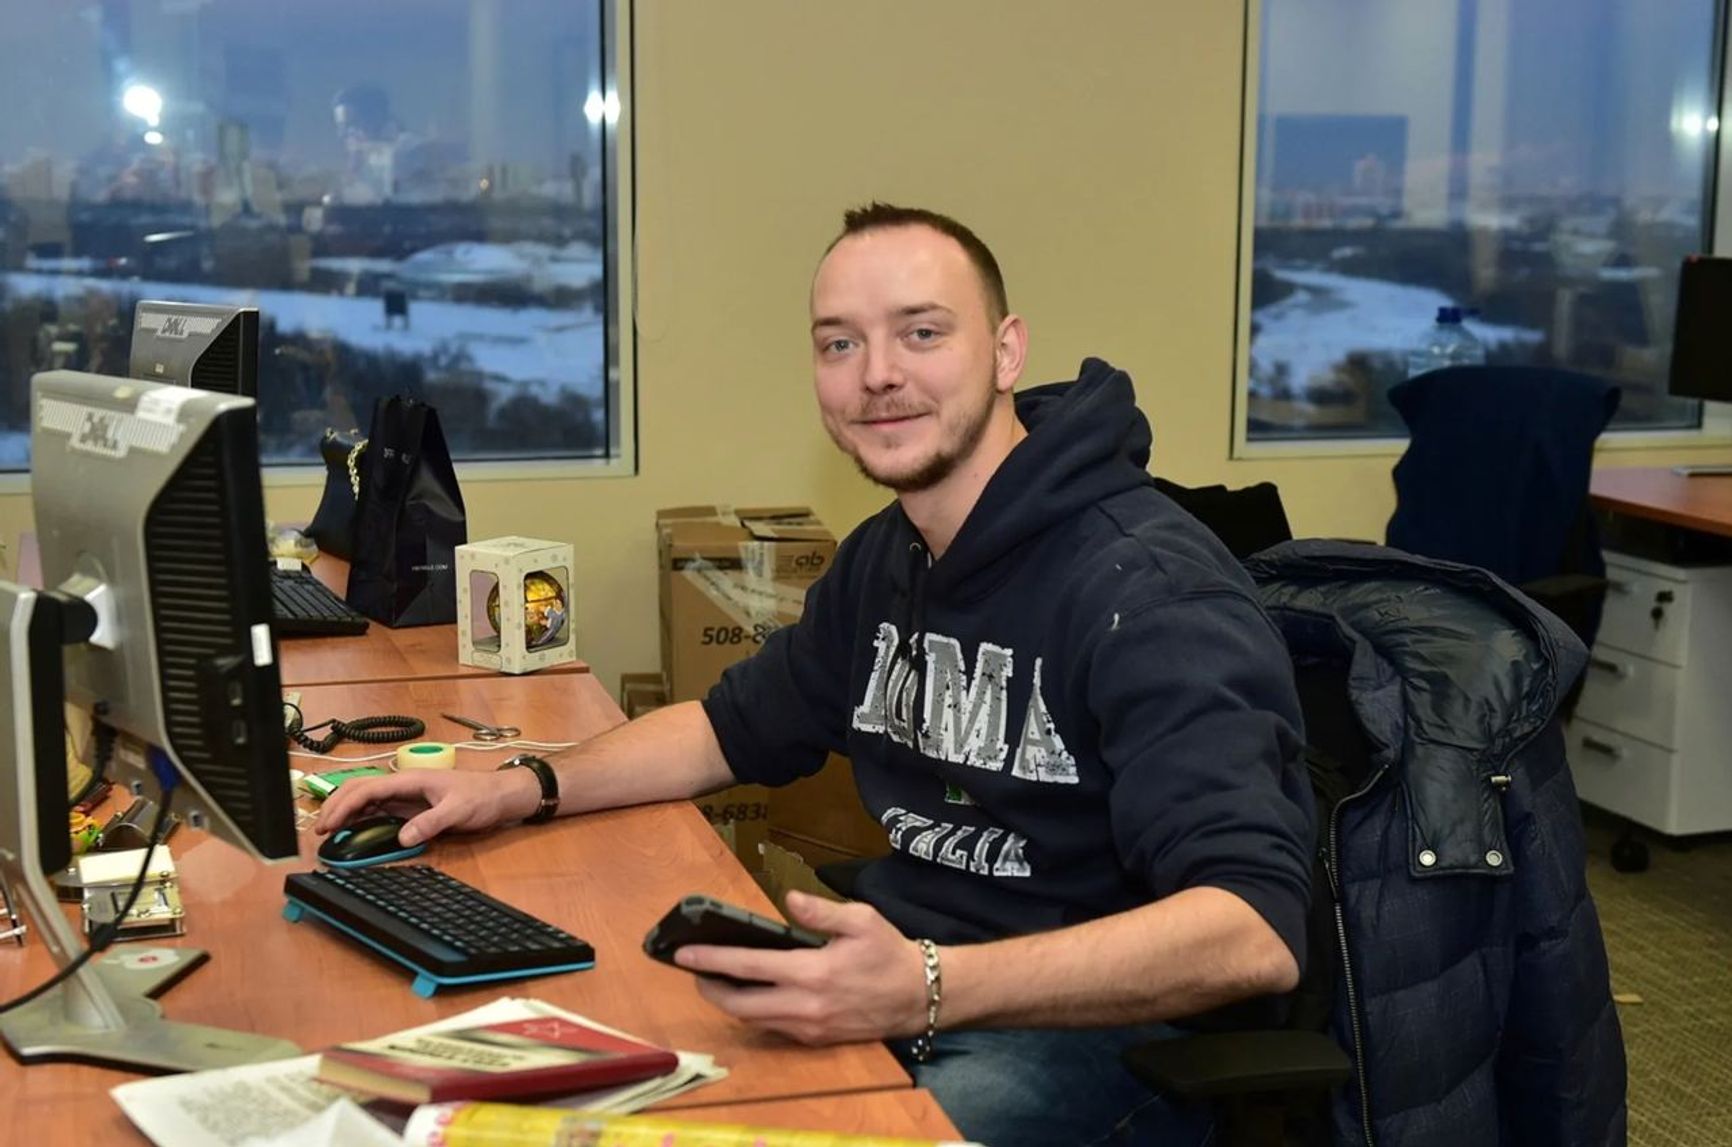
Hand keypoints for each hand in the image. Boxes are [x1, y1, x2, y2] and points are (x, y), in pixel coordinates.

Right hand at [311, 767, 540, 846]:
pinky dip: (361, 817)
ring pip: (367, 798)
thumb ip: (431, 823)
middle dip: (336, 806)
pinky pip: (380, 809)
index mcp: (410, 778)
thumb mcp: (458, 811)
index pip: (367, 788)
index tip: (329, 824)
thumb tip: (403, 838)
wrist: (501, 795)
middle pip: (360, 789)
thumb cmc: (482, 797)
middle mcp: (404, 784)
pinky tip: (353, 829)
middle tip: (321, 830)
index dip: (344, 805)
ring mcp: (407, 795)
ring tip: (329, 830)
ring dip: (346, 811)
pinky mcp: (412, 806)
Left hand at [675, 891, 928, 1045]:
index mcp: (813, 973)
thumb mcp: (861, 920)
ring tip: (717, 981)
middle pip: (739, 1005)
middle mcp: (805, 1006)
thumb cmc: (889, 953)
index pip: (748, 966)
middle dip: (710, 989)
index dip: (711, 960)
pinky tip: (751, 995)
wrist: (919, 996)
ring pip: (753, 1020)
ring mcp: (809, 1027)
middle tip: (695, 972)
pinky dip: (755, 1012)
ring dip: (730, 1002)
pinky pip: (774, 1028)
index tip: (684, 954)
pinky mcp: (815, 1039)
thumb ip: (820, 911)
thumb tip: (788, 898)